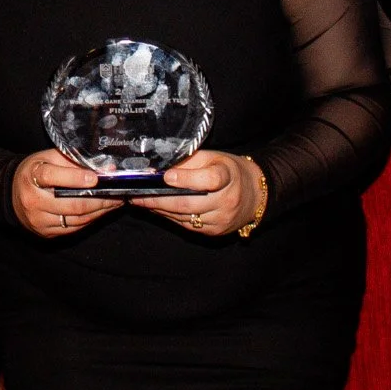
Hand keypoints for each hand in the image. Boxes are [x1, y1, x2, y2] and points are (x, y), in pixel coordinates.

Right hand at [11, 150, 121, 237]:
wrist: (11, 194)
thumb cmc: (34, 172)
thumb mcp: (47, 158)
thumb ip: (73, 160)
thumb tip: (105, 167)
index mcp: (32, 176)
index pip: (52, 176)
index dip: (75, 178)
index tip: (96, 178)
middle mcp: (33, 201)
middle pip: (71, 204)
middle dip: (99, 200)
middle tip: (117, 194)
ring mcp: (39, 220)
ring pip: (76, 218)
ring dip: (99, 211)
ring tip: (114, 203)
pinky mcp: (45, 232)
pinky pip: (73, 228)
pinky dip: (90, 219)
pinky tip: (100, 212)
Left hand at [130, 151, 260, 234]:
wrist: (254, 195)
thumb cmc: (228, 171)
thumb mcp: (213, 158)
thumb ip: (188, 161)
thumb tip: (158, 167)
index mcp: (228, 176)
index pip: (210, 179)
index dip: (187, 179)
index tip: (166, 176)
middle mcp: (227, 200)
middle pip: (189, 203)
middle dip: (158, 199)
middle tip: (136, 194)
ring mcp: (221, 219)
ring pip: (184, 217)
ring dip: (159, 209)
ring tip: (139, 201)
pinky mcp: (214, 232)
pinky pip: (186, 225)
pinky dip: (169, 216)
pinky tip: (156, 209)